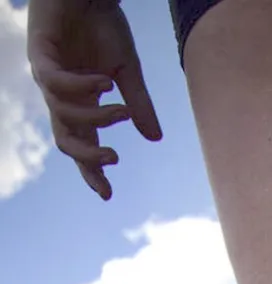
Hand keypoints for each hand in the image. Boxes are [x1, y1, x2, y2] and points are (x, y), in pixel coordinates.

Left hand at [27, 0, 161, 201]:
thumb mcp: (128, 71)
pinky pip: (55, 84)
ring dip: (95, 119)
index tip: (107, 194)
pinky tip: (104, 82)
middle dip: (87, 157)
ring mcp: (47, 76)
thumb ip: (138, 104)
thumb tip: (155, 139)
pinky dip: (81, 88)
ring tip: (121, 110)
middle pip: (65, 140)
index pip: (82, 144)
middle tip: (114, 159)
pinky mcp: (39, 54)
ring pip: (63, 114)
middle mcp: (61, 95)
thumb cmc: (103, 23)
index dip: (91, 171)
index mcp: (80, 102)